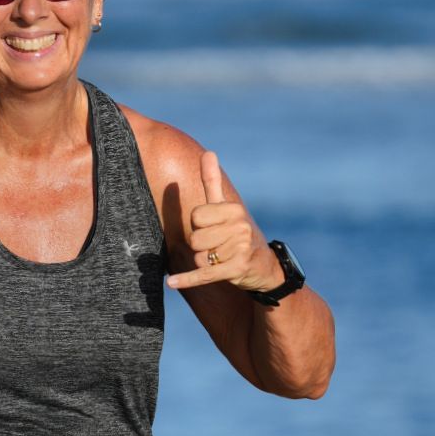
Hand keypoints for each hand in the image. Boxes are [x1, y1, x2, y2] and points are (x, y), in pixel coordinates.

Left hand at [167, 151, 281, 294]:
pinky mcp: (237, 269)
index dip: (199, 225)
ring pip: (199, 257)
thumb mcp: (227, 207)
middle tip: (219, 246)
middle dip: (201, 246)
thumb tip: (208, 152)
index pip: (196, 216)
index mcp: (234, 209)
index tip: (214, 228)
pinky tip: (172, 282)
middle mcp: (240, 226)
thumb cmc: (237, 233)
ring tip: (222, 259)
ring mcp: (240, 248)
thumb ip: (213, 182)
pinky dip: (187, 279)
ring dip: (205, 261)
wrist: (263, 266)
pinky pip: (204, 274)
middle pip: (195, 238)